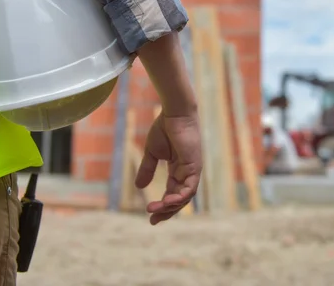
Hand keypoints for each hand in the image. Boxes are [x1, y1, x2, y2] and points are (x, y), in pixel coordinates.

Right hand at [135, 110, 202, 224]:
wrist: (174, 113)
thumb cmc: (164, 128)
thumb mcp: (152, 153)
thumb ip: (147, 169)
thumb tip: (139, 187)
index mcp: (178, 169)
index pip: (172, 193)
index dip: (162, 205)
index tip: (149, 214)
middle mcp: (187, 172)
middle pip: (179, 199)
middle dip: (166, 211)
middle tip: (153, 220)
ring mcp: (192, 170)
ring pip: (185, 197)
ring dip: (170, 206)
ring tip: (155, 210)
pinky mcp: (195, 166)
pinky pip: (190, 188)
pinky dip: (180, 197)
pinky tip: (168, 202)